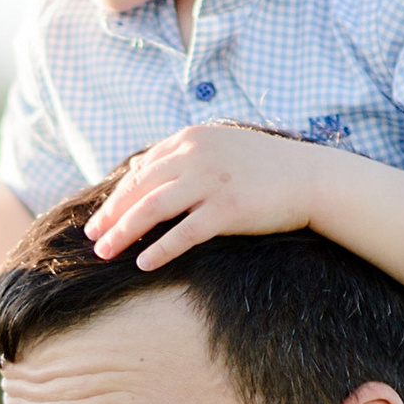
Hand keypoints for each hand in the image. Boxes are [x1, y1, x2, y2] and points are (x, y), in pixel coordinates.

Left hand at [86, 125, 320, 268]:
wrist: (311, 178)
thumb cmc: (264, 168)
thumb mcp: (221, 148)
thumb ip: (184, 156)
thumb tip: (142, 171)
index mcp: (192, 139)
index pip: (143, 168)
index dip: (119, 193)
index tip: (104, 214)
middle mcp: (197, 156)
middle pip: (139, 188)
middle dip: (111, 214)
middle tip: (92, 237)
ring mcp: (211, 183)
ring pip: (152, 209)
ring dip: (124, 233)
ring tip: (105, 252)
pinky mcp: (228, 210)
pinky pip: (184, 234)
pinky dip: (160, 250)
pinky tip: (143, 264)